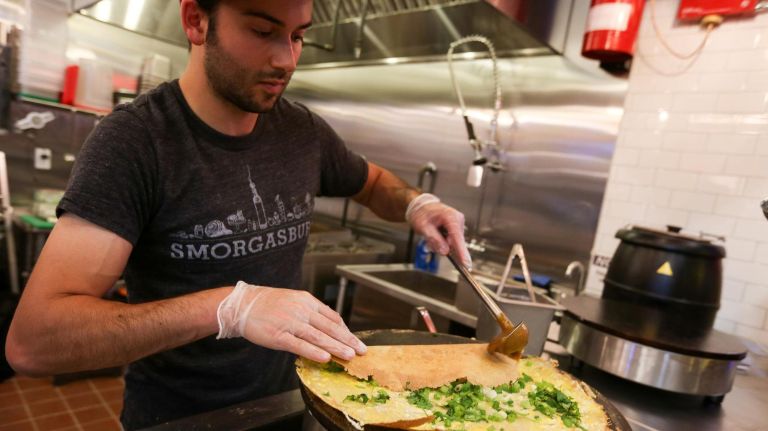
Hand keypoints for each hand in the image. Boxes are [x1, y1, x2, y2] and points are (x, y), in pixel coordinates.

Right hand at [217, 282, 365, 362]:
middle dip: (348, 340)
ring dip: (336, 347)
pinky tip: (326, 358)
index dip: (346, 330)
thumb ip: (310, 312)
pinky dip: (314, 352)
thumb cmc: (268, 304)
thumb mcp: (293, 300)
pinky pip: (300, 345)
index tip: (355, 340)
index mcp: (307, 301)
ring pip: (319, 337)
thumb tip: (328, 326)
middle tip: (362, 350)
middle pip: (330, 327)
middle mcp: (301, 310)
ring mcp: (290, 323)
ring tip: (350, 356)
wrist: (242, 304)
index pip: (332, 317)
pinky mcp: (278, 336)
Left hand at [406, 193, 471, 267]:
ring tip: (430, 236)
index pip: (458, 237)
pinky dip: (442, 242)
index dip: (462, 252)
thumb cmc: (421, 213)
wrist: (421, 207)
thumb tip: (444, 251)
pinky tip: (435, 236)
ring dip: (441, 244)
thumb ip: (434, 239)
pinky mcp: (456, 229)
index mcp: (451, 217)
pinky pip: (451, 241)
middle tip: (429, 241)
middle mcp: (458, 220)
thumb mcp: (423, 227)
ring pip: (452, 244)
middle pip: (455, 243)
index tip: (466, 264)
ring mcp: (458, 225)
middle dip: (443, 246)